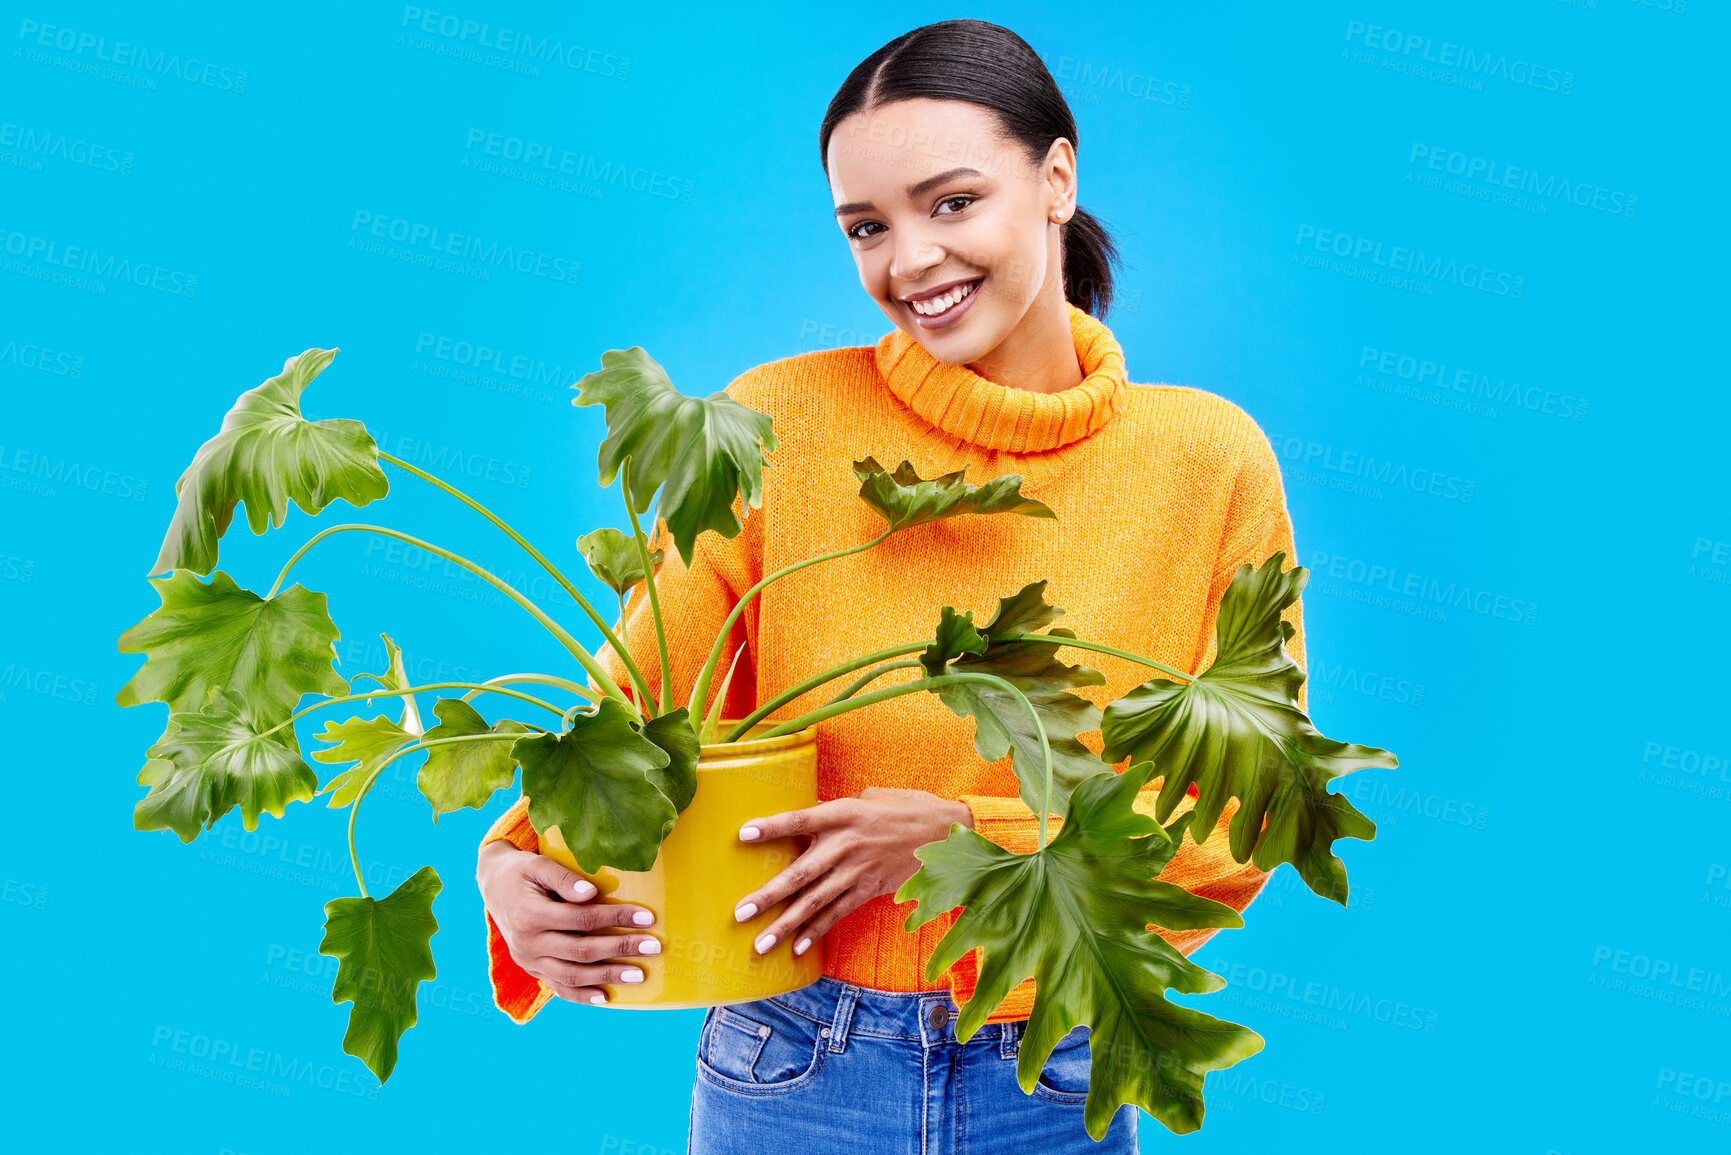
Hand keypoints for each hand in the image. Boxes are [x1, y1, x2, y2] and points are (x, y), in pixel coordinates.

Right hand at [476, 840, 660, 1005]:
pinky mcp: (531, 969)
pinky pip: (558, 988)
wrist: (493, 887)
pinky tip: (606, 997)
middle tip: (654, 947)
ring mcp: (528, 961)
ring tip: (640, 975)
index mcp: (530, 915)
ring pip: (572, 975)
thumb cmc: (522, 871)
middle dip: (620, 949)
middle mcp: (527, 944)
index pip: (581, 919)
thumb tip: (592, 892)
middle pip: (581, 951)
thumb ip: (564, 879)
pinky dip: (582, 996)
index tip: (647, 917)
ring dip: (608, 976)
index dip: (615, 917)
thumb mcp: (538, 865)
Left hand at [730, 787, 972, 958]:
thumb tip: (807, 818)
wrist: (947, 833)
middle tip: (740, 913)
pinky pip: (838, 914)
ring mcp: (859, 871)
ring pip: (815, 901)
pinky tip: (798, 947)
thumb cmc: (904, 808)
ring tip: (760, 944)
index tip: (742, 834)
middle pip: (801, 872)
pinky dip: (817, 931)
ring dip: (785, 925)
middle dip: (768, 895)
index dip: (771, 827)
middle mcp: (848, 844)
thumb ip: (835, 811)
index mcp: (844, 813)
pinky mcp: (870, 890)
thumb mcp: (868, 798)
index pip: (799, 820)